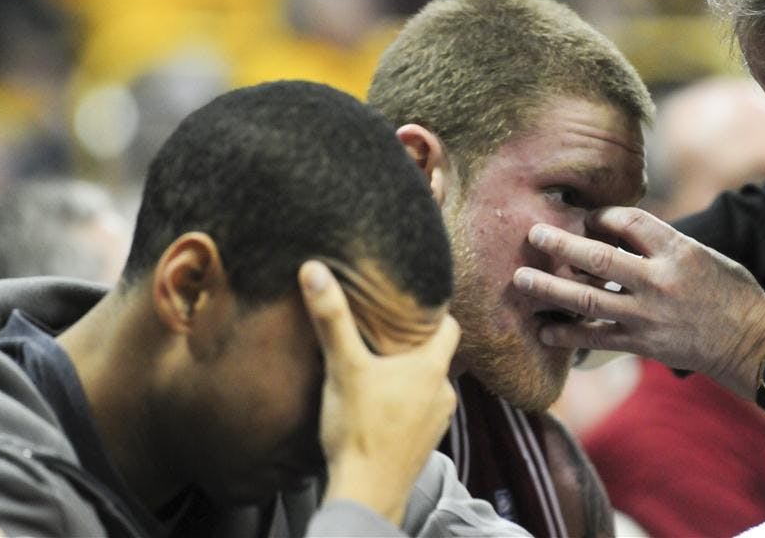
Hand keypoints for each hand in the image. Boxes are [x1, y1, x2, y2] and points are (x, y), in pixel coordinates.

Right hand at [298, 261, 459, 524]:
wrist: (367, 494)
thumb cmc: (359, 429)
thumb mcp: (343, 367)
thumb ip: (332, 318)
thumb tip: (314, 270)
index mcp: (431, 367)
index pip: (450, 325)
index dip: (434, 312)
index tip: (411, 304)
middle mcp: (443, 392)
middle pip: (436, 355)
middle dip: (414, 344)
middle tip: (386, 331)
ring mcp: (437, 421)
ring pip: (428, 385)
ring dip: (409, 376)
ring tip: (379, 366)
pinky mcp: (424, 443)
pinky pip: (420, 412)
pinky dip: (405, 404)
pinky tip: (379, 404)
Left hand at [512, 208, 764, 399]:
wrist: (752, 343)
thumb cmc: (728, 292)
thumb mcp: (700, 255)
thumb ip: (658, 243)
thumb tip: (610, 231)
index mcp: (677, 251)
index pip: (629, 221)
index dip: (602, 215)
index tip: (587, 217)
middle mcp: (659, 281)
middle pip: (599, 257)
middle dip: (560, 244)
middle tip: (532, 234)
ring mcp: (647, 315)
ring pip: (588, 298)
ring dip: (549, 289)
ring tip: (520, 281)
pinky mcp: (641, 343)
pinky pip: (595, 338)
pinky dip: (567, 334)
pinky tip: (544, 329)